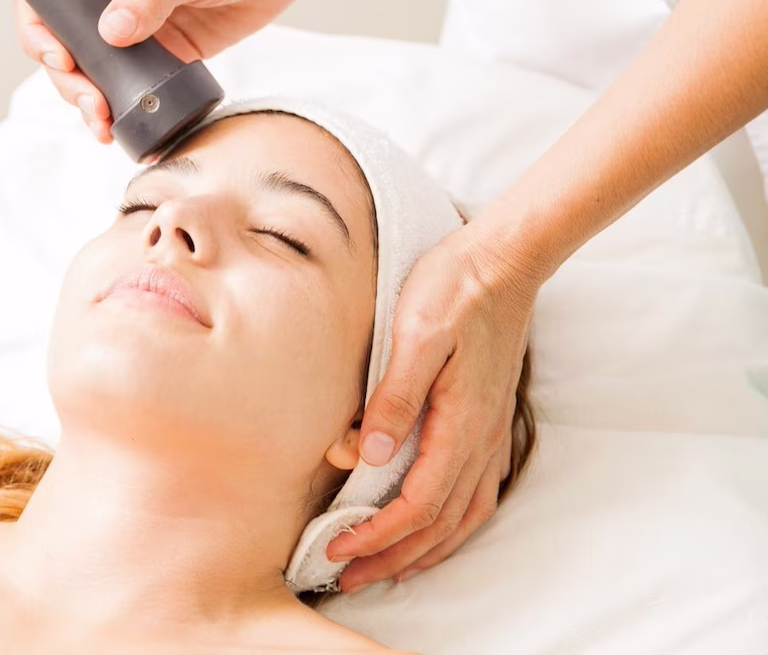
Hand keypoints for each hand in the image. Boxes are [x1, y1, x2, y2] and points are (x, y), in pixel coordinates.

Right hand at [16, 0, 310, 141]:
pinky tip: (136, 132)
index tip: (62, 63)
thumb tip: (112, 30)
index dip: (42, 35)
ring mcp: (146, 33)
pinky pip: (143, 88)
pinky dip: (135, 111)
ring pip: (103, 76)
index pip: (51, 2)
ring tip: (106, 130)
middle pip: (72, 51)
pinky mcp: (174, 56)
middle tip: (94, 111)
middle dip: (73, 85)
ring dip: (97, 105)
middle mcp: (119, 3)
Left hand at [326, 224, 538, 591]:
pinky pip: (478, 493)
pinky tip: (436, 526)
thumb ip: (395, 397)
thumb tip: (368, 455)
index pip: (416, 504)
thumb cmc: (454, 290)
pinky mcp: (490, 420)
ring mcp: (490, 432)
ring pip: (463, 516)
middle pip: (439, 524)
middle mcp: (481, 439)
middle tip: (349, 575)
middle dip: (393, 557)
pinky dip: (453, 524)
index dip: (376, 536)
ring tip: (389, 567)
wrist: (503, 262)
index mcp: (460, 423)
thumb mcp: (417, 335)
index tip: (336, 548)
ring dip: (424, 550)